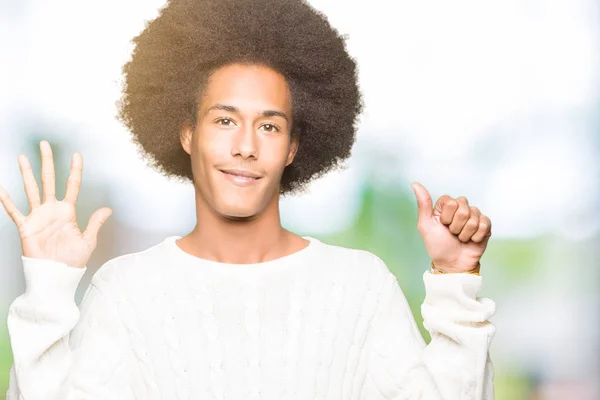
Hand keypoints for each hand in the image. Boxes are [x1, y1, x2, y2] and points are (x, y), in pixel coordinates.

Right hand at [0, 140, 111, 267]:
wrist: (55, 276)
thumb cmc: (72, 261)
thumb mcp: (88, 241)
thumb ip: (95, 223)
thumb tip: (108, 209)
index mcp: (68, 212)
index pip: (72, 186)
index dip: (74, 170)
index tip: (76, 154)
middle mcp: (52, 210)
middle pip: (49, 180)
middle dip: (47, 162)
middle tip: (44, 144)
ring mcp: (38, 216)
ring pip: (31, 190)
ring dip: (27, 174)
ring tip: (22, 157)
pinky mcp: (25, 227)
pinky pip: (14, 210)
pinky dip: (6, 200)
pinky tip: (0, 187)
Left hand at [411, 181, 491, 272]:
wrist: (453, 263)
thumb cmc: (437, 245)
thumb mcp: (425, 225)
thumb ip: (423, 203)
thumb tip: (415, 184)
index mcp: (445, 206)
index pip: (450, 201)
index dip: (446, 216)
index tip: (442, 225)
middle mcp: (460, 208)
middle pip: (463, 207)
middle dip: (456, 225)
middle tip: (452, 233)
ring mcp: (473, 216)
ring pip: (474, 216)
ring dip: (465, 232)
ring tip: (461, 238)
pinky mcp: (485, 225)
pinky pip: (485, 223)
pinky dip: (477, 235)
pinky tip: (472, 240)